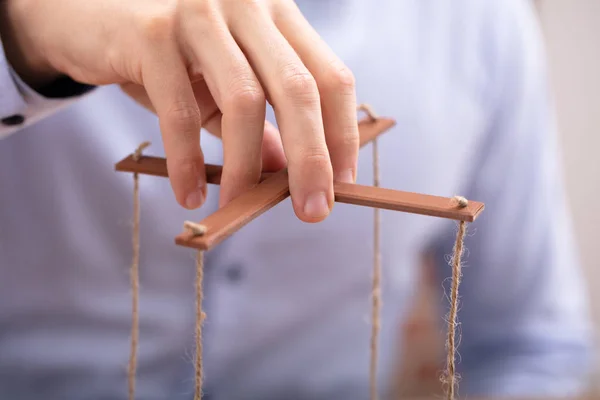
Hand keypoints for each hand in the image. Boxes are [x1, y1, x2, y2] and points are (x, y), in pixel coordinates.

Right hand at [1, 0, 359, 221]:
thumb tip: (289, 172)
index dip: (343, 132)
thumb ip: (259, 124)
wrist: (89, 14)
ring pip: (243, 101)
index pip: (330, 76)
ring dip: (246, 167)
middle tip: (314, 211)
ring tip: (239, 206)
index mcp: (276, 16)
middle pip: (298, 89)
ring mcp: (201, 13)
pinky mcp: (152, 33)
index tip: (342, 182)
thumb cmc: (169, 54)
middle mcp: (247, 6)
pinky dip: (188, 160)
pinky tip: (190, 192)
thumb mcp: (223, 86)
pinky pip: (181, 111)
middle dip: (311, 158)